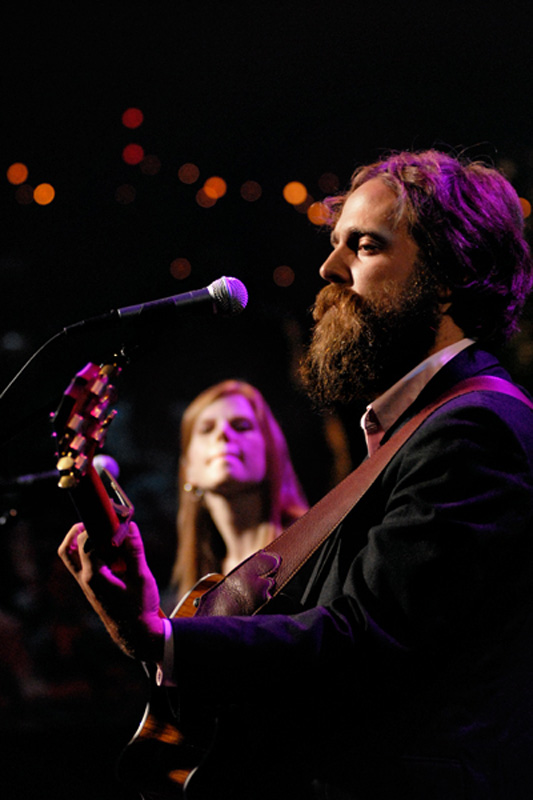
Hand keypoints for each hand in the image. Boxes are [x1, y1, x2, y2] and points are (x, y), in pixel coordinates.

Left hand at [58, 521, 164, 662]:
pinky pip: (83, 565)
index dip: (99, 526)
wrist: (136, 635)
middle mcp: (85, 580)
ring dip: (83, 542)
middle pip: (68, 549)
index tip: (116, 520)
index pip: (86, 542)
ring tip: (105, 535)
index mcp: (94, 576)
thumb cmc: (140, 608)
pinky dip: (92, 553)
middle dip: (79, 530)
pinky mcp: (92, 588)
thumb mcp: (141, 578)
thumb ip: (134, 551)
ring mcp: (86, 585)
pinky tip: (113, 552)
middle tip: (98, 522)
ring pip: (73, 558)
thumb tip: (130, 527)